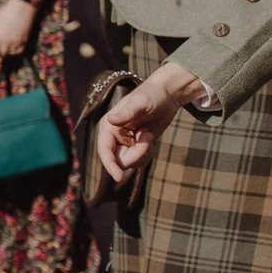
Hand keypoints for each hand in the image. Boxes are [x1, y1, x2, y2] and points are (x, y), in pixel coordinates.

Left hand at [0, 0, 37, 57]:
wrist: (21, 7)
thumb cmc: (5, 12)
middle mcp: (4, 42)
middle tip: (0, 45)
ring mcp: (14, 42)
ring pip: (8, 54)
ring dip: (7, 50)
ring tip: (7, 42)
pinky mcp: (24, 41)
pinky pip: (18, 51)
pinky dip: (16, 49)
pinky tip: (14, 44)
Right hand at [96, 60, 205, 182]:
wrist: (167, 96)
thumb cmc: (151, 94)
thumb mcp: (140, 102)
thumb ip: (126, 112)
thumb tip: (110, 120)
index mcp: (108, 127)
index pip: (104, 151)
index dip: (109, 165)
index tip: (118, 177)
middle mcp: (113, 137)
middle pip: (120, 160)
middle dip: (136, 154)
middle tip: (148, 138)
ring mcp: (124, 143)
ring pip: (130, 163)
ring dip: (143, 154)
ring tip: (149, 135)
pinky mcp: (136, 147)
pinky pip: (139, 161)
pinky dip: (147, 155)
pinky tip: (150, 139)